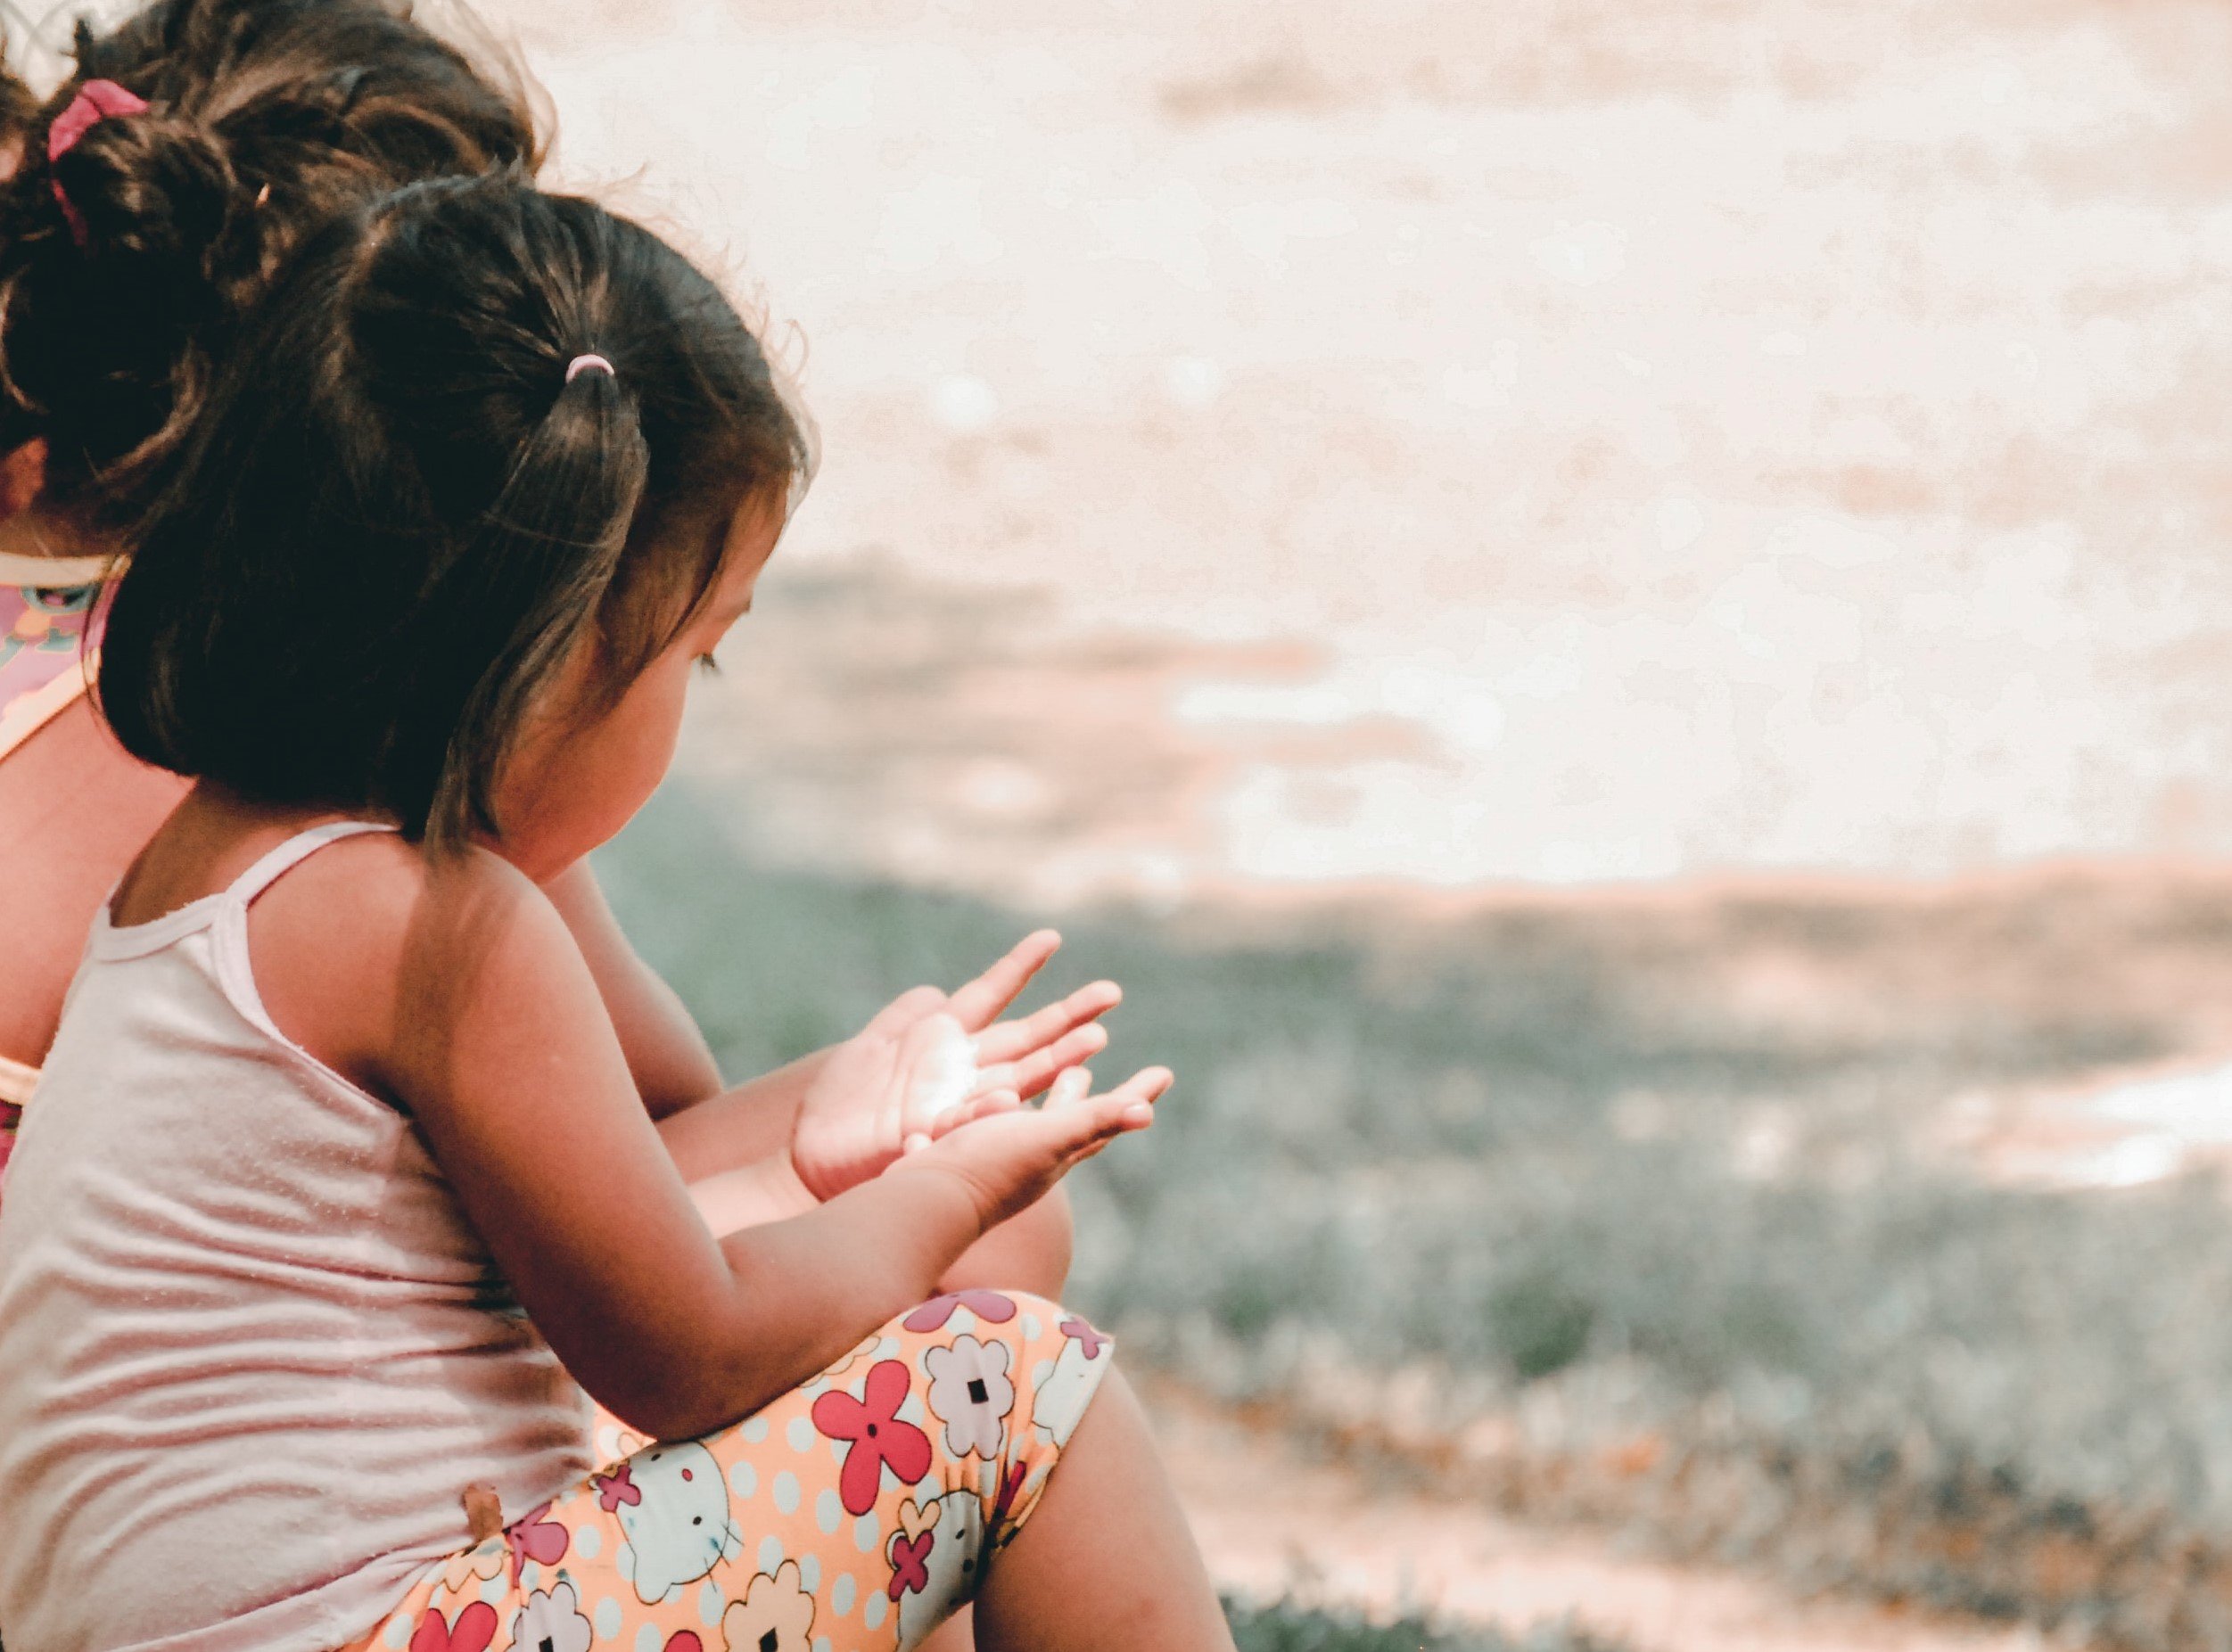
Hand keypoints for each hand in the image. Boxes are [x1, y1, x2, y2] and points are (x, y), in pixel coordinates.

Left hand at [790, 932, 1120, 1200]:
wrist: (811, 1158)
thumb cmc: (838, 1108)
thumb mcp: (869, 1048)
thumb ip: (903, 1018)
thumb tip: (935, 992)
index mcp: (944, 1041)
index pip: (990, 993)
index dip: (1019, 966)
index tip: (1051, 936)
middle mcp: (962, 1071)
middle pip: (1025, 1038)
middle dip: (1067, 1018)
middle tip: (1110, 993)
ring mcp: (956, 1103)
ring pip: (1019, 1077)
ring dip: (1057, 1060)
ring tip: (1095, 1041)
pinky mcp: (938, 1134)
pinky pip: (972, 1118)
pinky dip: (994, 1108)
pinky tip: (1017, 1095)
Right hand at [896, 1065, 1170, 1234]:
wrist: (924, 1204)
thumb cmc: (989, 1169)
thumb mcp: (1046, 1138)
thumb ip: (1091, 1121)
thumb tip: (1146, 1112)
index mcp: (1061, 1152)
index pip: (1109, 1120)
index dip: (1136, 1096)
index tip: (1165, 1073)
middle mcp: (1036, 1160)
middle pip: (1073, 1123)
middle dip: (1087, 1097)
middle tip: (1093, 1070)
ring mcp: (1003, 1161)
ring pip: (1036, 1123)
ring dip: (1050, 1098)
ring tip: (1059, 1074)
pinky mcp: (968, 1159)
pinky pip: (994, 1129)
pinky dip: (1002, 1110)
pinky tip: (994, 1102)